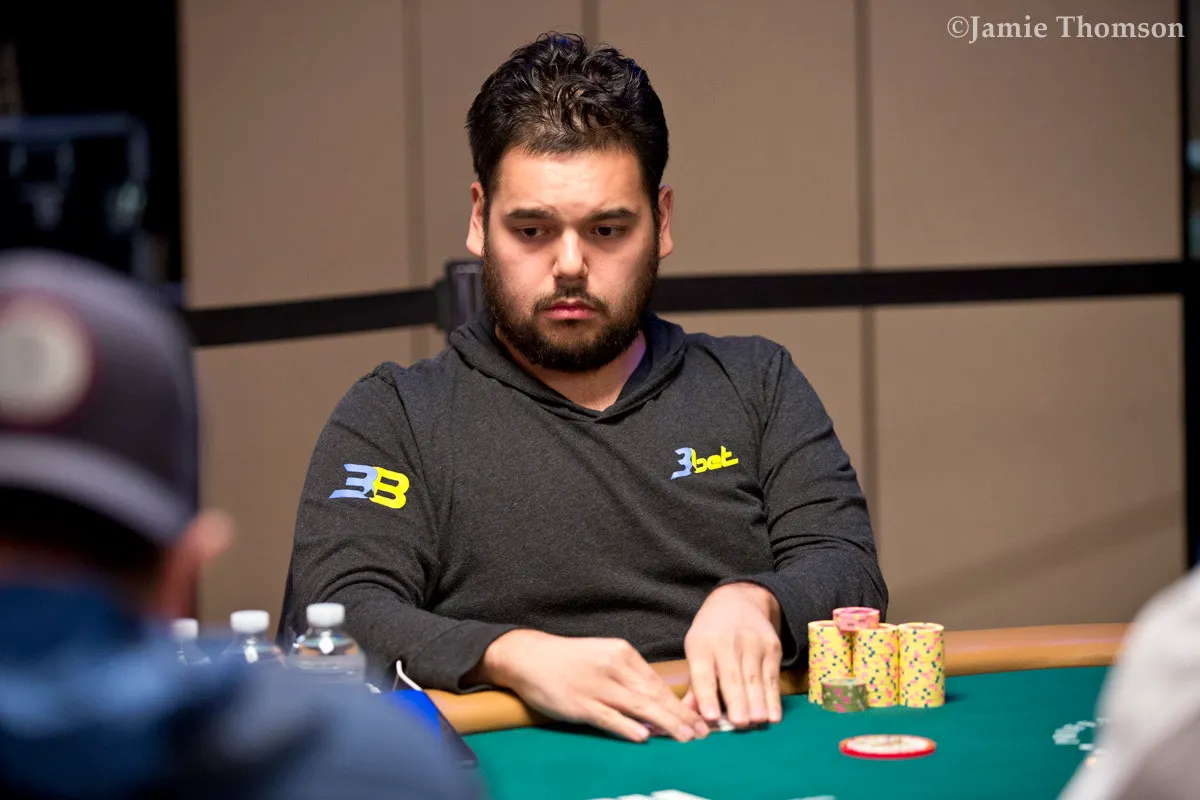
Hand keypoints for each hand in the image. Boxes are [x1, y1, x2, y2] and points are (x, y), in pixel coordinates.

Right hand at [470, 630, 709, 743]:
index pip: (657, 683)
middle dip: (681, 716)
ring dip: (666, 723)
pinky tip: (644, 736)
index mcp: (622, 653)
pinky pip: (608, 717)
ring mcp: (597, 686)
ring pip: (639, 706)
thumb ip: (628, 678)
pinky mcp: (580, 703)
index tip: (698, 718)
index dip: (679, 702)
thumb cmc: (569, 660)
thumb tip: (656, 704)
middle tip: (703, 732)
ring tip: (686, 737)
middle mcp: (613, 667)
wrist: (529, 657)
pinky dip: (627, 727)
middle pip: (654, 695)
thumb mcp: (603, 657)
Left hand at [683, 582, 783, 728]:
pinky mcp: (772, 647)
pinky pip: (772, 676)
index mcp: (701, 645)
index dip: (707, 695)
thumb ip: (695, 685)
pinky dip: (773, 698)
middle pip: (732, 676)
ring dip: (757, 702)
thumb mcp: (696, 650)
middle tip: (740, 724)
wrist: (738, 601)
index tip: (711, 717)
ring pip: (754, 678)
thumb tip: (687, 716)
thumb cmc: (711, 634)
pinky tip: (774, 715)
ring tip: (757, 722)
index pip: (703, 674)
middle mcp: (727, 643)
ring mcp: (752, 643)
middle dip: (737, 701)